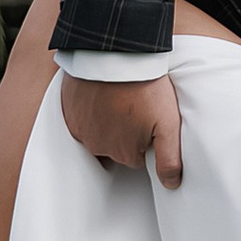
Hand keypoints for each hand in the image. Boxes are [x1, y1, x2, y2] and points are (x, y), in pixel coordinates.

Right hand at [58, 72, 183, 185]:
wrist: (117, 55)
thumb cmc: (145, 87)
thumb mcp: (168, 123)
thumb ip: (169, 158)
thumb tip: (170, 184)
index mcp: (124, 154)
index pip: (138, 157)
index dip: (146, 137)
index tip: (149, 119)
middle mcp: (99, 148)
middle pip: (118, 147)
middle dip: (127, 131)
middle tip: (137, 106)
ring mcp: (82, 130)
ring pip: (100, 133)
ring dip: (109, 120)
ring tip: (121, 98)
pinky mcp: (70, 113)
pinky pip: (82, 120)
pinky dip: (91, 111)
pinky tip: (103, 96)